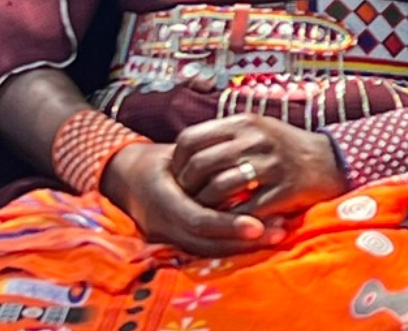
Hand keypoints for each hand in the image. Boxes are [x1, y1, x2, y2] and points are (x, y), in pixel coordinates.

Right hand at [102, 141, 273, 256]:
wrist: (128, 177)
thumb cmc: (161, 160)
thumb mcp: (178, 156)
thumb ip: (204, 162)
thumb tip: (245, 160)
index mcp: (163, 201)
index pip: (199, 221)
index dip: (229, 225)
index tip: (259, 225)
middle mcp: (164, 225)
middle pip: (207, 243)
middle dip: (243, 242)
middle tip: (279, 233)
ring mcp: (168, 237)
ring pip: (208, 250)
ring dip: (244, 246)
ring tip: (278, 235)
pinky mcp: (174, 242)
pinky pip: (206, 250)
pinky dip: (233, 246)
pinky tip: (260, 237)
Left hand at [170, 114, 347, 220]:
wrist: (331, 160)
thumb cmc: (284, 147)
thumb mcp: (256, 130)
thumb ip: (225, 137)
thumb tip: (184, 153)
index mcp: (244, 123)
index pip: (191, 139)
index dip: (178, 161)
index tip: (179, 177)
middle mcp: (256, 139)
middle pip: (200, 165)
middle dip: (187, 188)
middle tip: (187, 201)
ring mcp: (271, 164)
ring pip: (219, 188)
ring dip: (205, 207)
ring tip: (204, 214)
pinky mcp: (285, 189)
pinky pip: (245, 209)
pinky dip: (232, 220)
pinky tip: (229, 223)